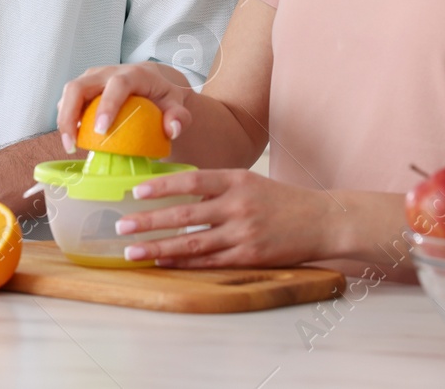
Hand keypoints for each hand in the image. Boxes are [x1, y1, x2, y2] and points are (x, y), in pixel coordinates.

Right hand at [55, 62, 193, 155]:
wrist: (153, 82)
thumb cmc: (164, 95)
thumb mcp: (177, 104)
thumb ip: (180, 117)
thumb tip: (172, 129)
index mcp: (133, 74)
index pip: (116, 85)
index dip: (106, 106)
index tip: (101, 131)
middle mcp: (108, 72)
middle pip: (79, 86)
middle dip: (70, 115)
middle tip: (72, 144)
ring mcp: (93, 77)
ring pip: (69, 92)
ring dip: (64, 119)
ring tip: (70, 145)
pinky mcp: (84, 86)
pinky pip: (69, 100)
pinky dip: (66, 119)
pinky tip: (73, 138)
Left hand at [111, 169, 333, 268]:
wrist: (323, 221)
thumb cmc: (281, 200)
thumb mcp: (249, 182)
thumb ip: (217, 187)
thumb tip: (176, 195)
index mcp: (236, 180)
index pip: (192, 180)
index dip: (162, 186)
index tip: (136, 191)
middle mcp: (238, 205)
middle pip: (185, 214)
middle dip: (149, 221)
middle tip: (121, 226)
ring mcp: (244, 233)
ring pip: (192, 243)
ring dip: (158, 248)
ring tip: (132, 251)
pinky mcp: (250, 257)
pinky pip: (209, 263)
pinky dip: (183, 264)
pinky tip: (163, 263)